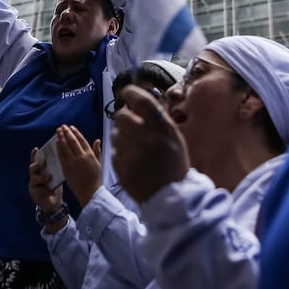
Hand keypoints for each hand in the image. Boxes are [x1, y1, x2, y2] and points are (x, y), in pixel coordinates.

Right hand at [28, 148, 65, 233]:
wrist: (54, 202)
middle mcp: (34, 176)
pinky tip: (52, 192)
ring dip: (42, 177)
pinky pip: (39, 191)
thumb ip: (56, 167)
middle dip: (37, 165)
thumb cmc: (55, 185)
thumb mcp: (56, 175)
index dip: (34, 154)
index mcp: (40, 170)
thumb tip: (63, 156)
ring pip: (34, 179)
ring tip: (49, 178)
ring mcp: (33, 185)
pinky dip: (47, 191)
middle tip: (43, 163)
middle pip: (32, 167)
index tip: (36, 149)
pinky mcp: (34, 194)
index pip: (36, 160)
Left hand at [56, 124, 101, 206]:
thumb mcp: (99, 163)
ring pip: (65, 147)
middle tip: (62, 127)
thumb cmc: (95, 178)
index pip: (81, 140)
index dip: (75, 132)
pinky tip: (56, 142)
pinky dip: (58, 148)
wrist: (89, 191)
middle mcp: (81, 157)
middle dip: (66, 132)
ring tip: (58, 131)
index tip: (71, 127)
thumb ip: (97, 151)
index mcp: (90, 155)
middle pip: (72, 141)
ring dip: (61, 138)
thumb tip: (97, 140)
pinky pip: (61, 156)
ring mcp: (73, 162)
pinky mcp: (66, 168)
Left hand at [111, 85, 188, 202]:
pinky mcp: (120, 165)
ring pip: (115, 133)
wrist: (170, 196)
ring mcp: (131, 152)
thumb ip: (159, 119)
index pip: (141, 100)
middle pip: (121, 116)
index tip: (126, 93)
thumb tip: (142, 102)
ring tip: (134, 146)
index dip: (131, 93)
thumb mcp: (175, 138)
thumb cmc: (174, 164)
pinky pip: (114, 150)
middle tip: (130, 125)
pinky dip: (120, 152)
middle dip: (124, 118)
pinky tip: (132, 160)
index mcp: (161, 128)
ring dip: (121, 136)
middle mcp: (145, 137)